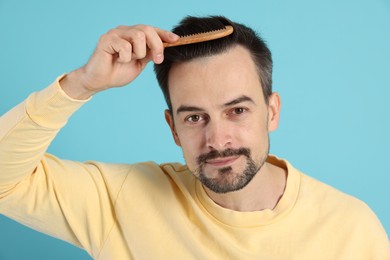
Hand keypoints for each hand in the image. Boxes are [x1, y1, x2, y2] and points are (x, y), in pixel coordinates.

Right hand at [60, 25, 178, 98]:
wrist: (99, 81)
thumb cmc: (118, 72)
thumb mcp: (139, 63)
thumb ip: (149, 53)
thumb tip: (164, 47)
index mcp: (133, 35)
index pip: (151, 30)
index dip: (164, 34)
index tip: (176, 40)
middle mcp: (124, 31)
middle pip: (147, 29)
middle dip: (156, 45)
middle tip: (157, 60)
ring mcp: (115, 33)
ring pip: (138, 36)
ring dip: (138, 53)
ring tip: (129, 60)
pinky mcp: (106, 40)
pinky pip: (125, 46)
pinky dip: (125, 58)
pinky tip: (118, 61)